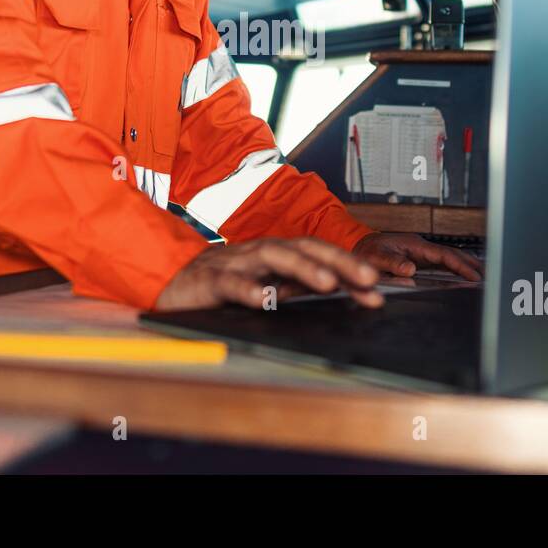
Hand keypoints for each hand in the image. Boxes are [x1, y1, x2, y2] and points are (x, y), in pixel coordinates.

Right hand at [154, 237, 384, 310]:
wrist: (170, 280)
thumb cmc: (221, 282)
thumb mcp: (264, 283)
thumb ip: (294, 286)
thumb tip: (337, 292)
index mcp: (275, 254)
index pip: (319, 254)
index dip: (349, 267)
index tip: (377, 289)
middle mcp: (260, 252)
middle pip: (304, 247)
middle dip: (339, 261)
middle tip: (368, 279)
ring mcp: (236, 263)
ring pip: (272, 257)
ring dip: (303, 268)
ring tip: (327, 283)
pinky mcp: (210, 280)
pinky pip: (230, 283)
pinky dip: (248, 289)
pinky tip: (263, 300)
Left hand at [351, 232, 483, 281]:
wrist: (360, 245)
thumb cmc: (368, 250)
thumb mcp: (376, 257)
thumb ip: (393, 263)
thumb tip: (411, 269)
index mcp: (415, 245)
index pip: (444, 255)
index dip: (460, 265)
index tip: (474, 275)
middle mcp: (422, 246)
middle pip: (452, 253)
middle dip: (470, 263)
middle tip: (488, 275)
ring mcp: (422, 251)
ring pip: (449, 256)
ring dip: (466, 264)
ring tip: (483, 273)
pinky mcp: (420, 256)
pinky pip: (442, 261)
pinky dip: (456, 266)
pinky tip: (463, 273)